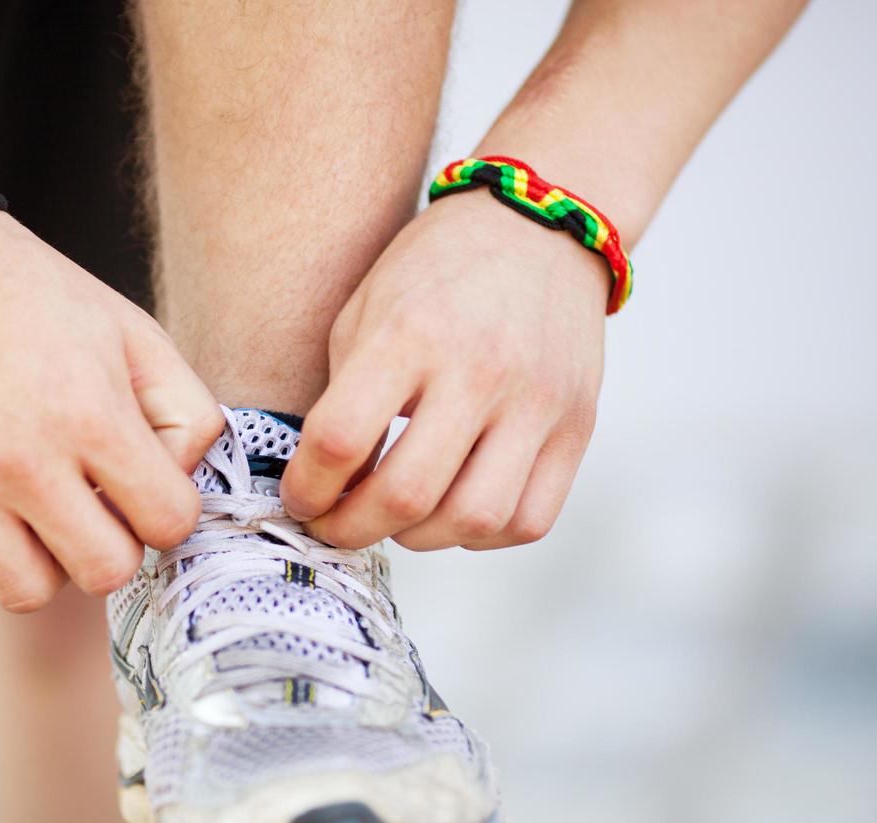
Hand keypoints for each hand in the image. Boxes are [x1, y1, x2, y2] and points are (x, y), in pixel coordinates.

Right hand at [0, 211, 222, 609]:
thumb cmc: (45, 306)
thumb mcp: (138, 336)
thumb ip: (188, 417)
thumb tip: (182, 493)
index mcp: (88, 413)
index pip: (167, 523)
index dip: (169, 508)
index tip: (146, 482)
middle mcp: (18, 458)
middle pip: (104, 574)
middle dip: (115, 544)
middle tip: (98, 501)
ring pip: (29, 592)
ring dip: (51, 561)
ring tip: (46, 508)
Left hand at [281, 192, 606, 550]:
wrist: (539, 230)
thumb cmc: (435, 273)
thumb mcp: (365, 312)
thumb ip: (342, 401)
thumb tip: (327, 489)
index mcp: (410, 332)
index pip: (340, 439)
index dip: (307, 487)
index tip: (299, 497)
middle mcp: (479, 369)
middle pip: (407, 494)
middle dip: (353, 529)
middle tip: (336, 524)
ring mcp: (537, 403)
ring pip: (473, 520)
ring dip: (420, 537)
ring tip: (398, 515)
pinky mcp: (577, 427)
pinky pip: (528, 520)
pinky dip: (481, 534)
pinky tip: (454, 507)